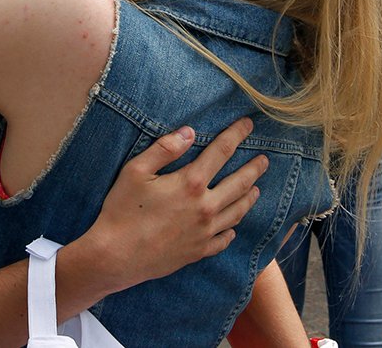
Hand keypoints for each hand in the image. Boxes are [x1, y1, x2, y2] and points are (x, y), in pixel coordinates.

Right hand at [78, 117, 266, 291]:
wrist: (116, 256)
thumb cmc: (122, 210)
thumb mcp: (136, 171)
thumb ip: (165, 149)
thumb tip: (189, 132)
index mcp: (191, 183)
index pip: (222, 151)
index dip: (237, 135)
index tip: (248, 125)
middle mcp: (205, 207)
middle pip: (239, 183)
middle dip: (255, 168)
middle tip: (265, 160)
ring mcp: (205, 232)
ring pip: (237, 212)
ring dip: (250, 197)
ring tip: (256, 189)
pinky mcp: (198, 251)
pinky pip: (224, 239)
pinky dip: (232, 231)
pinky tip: (233, 227)